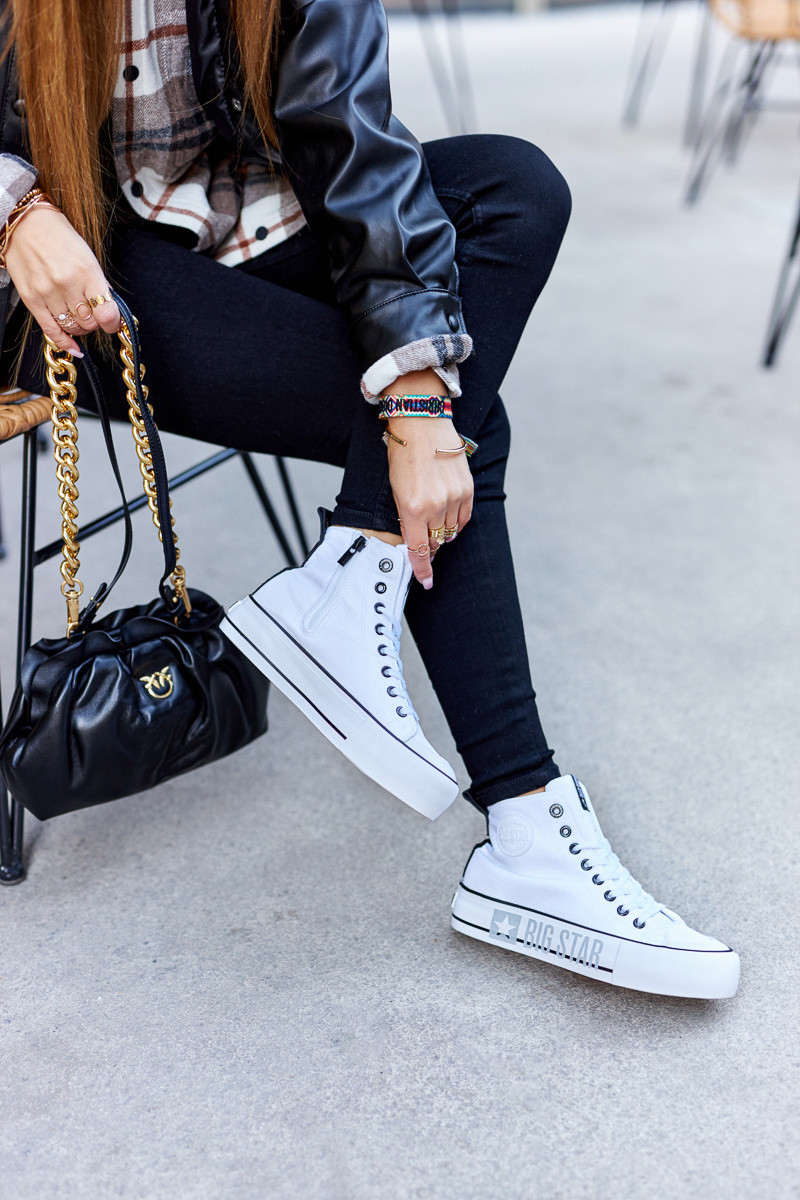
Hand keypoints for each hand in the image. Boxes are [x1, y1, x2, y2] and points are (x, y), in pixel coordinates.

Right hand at [4, 206, 120, 354]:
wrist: (25, 224)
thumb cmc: (59, 237)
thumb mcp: (87, 256)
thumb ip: (98, 284)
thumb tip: (110, 308)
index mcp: (86, 271)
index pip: (107, 313)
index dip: (113, 323)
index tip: (113, 324)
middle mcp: (67, 284)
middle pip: (90, 323)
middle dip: (95, 323)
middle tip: (93, 315)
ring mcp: (47, 293)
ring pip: (72, 328)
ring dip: (80, 329)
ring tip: (80, 319)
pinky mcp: (31, 299)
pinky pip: (51, 330)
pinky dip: (64, 342)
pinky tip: (73, 347)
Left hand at [386, 415, 473, 588]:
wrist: (422, 423)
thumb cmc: (403, 454)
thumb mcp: (396, 490)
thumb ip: (406, 517)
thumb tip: (417, 541)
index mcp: (412, 508)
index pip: (419, 551)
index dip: (422, 571)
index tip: (426, 582)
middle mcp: (435, 506)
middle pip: (435, 543)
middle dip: (429, 547)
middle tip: (425, 544)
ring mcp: (454, 497)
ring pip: (451, 531)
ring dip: (442, 533)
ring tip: (434, 520)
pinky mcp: (467, 489)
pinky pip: (464, 518)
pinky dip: (456, 522)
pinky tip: (448, 516)